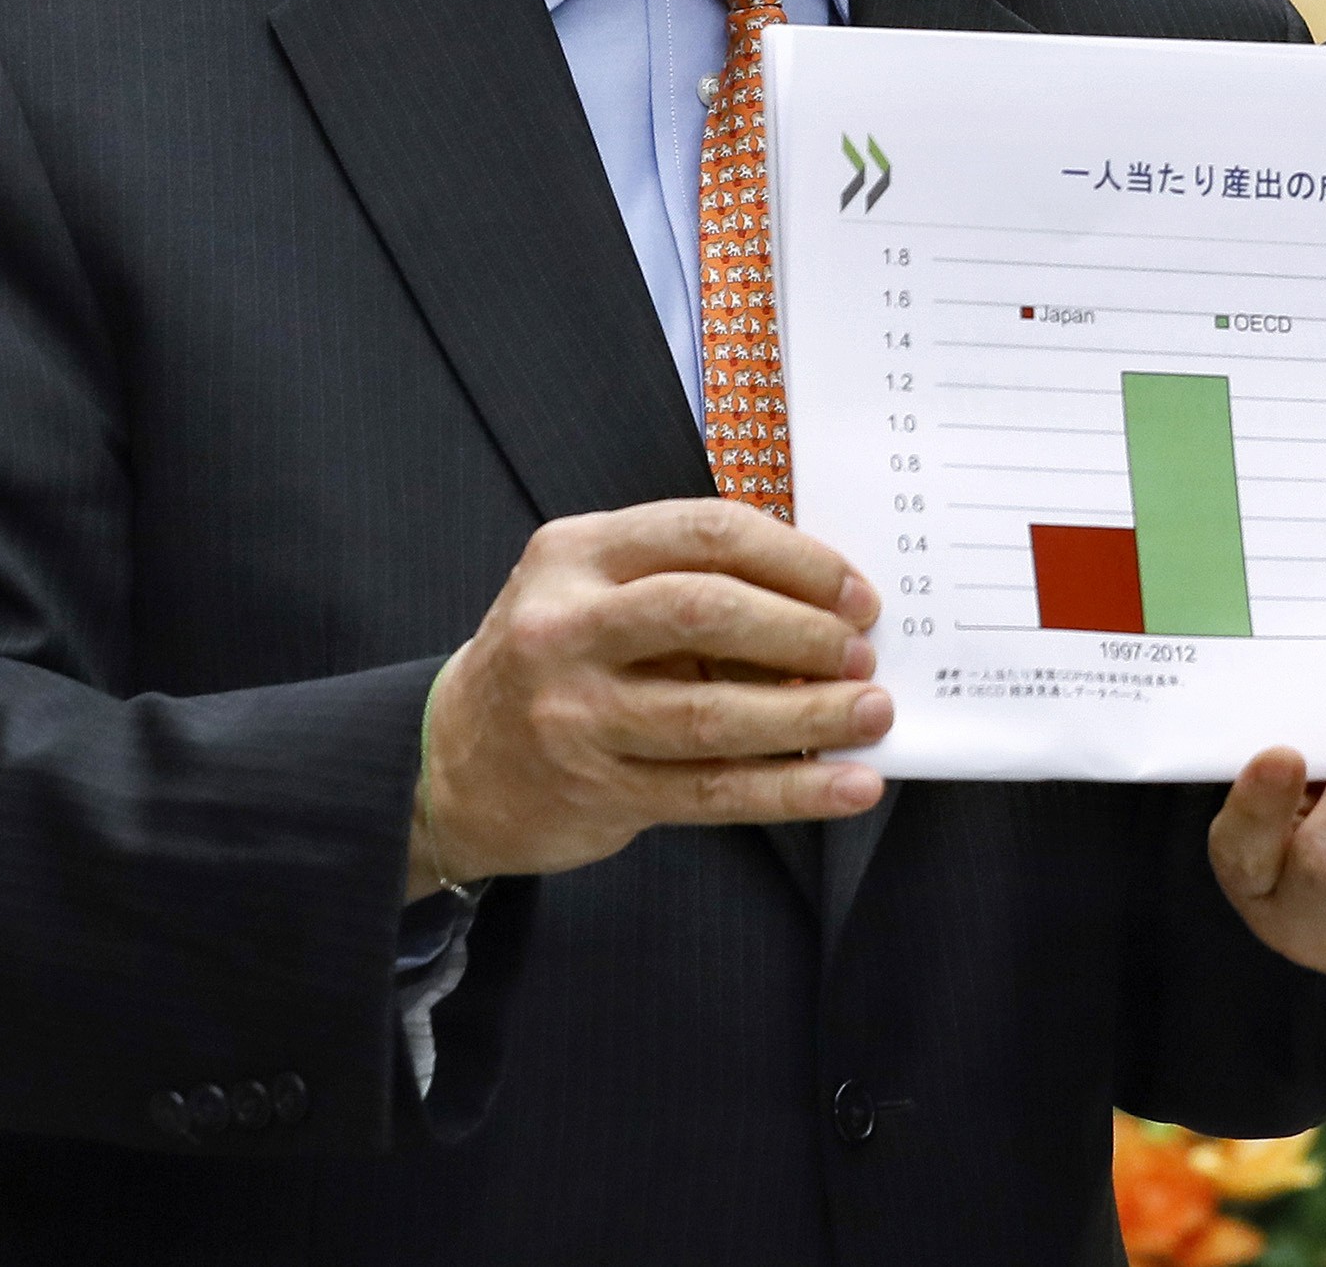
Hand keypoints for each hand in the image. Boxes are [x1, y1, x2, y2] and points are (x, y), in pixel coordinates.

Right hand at [409, 499, 890, 893]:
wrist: (452, 762)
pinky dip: (791, 788)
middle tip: (863, 652)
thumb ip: (688, 580)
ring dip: (810, 715)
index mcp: (578, 554)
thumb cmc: (557, 659)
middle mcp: (567, 627)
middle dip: (803, 631)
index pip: (706, 533)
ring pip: (712, 714)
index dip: (796, 560)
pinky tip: (846, 786)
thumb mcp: (596, 589)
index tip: (855, 592)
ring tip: (873, 713)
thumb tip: (826, 602)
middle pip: (707, 613)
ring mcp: (575, 714)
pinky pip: (712, 792)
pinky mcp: (596, 789)